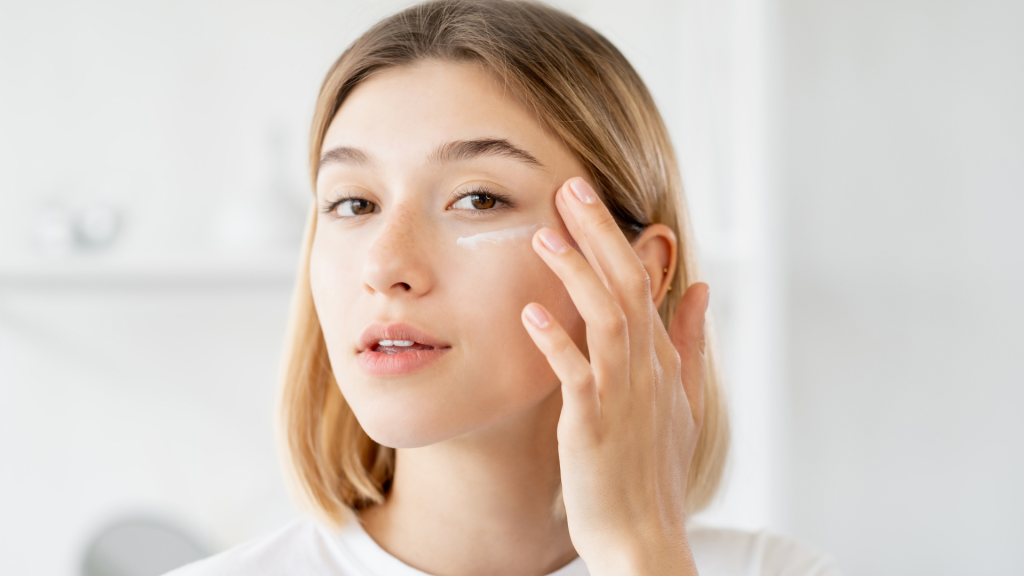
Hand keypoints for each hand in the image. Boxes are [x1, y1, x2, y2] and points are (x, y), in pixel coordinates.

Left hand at [521, 177, 707, 575]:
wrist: (645, 538)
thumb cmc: (655, 472)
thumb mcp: (684, 401)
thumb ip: (692, 342)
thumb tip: (701, 288)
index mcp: (663, 361)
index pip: (644, 285)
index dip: (616, 238)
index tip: (587, 199)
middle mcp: (647, 370)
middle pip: (628, 286)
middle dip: (599, 234)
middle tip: (570, 187)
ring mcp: (623, 397)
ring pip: (607, 319)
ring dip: (577, 274)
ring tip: (545, 233)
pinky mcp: (594, 426)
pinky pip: (577, 375)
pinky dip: (557, 341)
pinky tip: (531, 311)